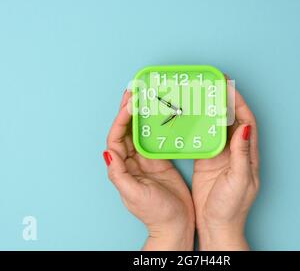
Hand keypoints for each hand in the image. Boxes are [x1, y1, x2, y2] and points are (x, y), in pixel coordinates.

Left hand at [103, 90, 194, 249]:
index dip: (120, 119)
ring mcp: (146, 159)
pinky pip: (155, 137)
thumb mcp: (134, 194)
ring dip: (141, 114)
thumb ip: (119, 174)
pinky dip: (156, 124)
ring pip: (140, 131)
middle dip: (127, 110)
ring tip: (145, 96)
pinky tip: (161, 114)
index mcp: (122, 167)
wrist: (176, 224)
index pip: (116, 137)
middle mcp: (132, 160)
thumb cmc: (155, 213)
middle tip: (134, 91)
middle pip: (126, 129)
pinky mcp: (160, 160)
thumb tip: (107, 152)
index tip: (130, 103)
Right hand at [192, 80, 258, 249]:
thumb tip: (244, 127)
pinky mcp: (207, 160)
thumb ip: (241, 153)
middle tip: (213, 84)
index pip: (246, 120)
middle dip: (225, 100)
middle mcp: (235, 151)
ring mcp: (220, 155)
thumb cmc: (232, 207)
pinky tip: (191, 117)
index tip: (228, 85)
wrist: (217, 225)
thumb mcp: (240, 180)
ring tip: (201, 95)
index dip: (239, 101)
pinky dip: (199, 125)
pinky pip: (204, 137)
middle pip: (231, 119)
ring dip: (211, 110)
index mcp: (247, 153)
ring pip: (217, 126)